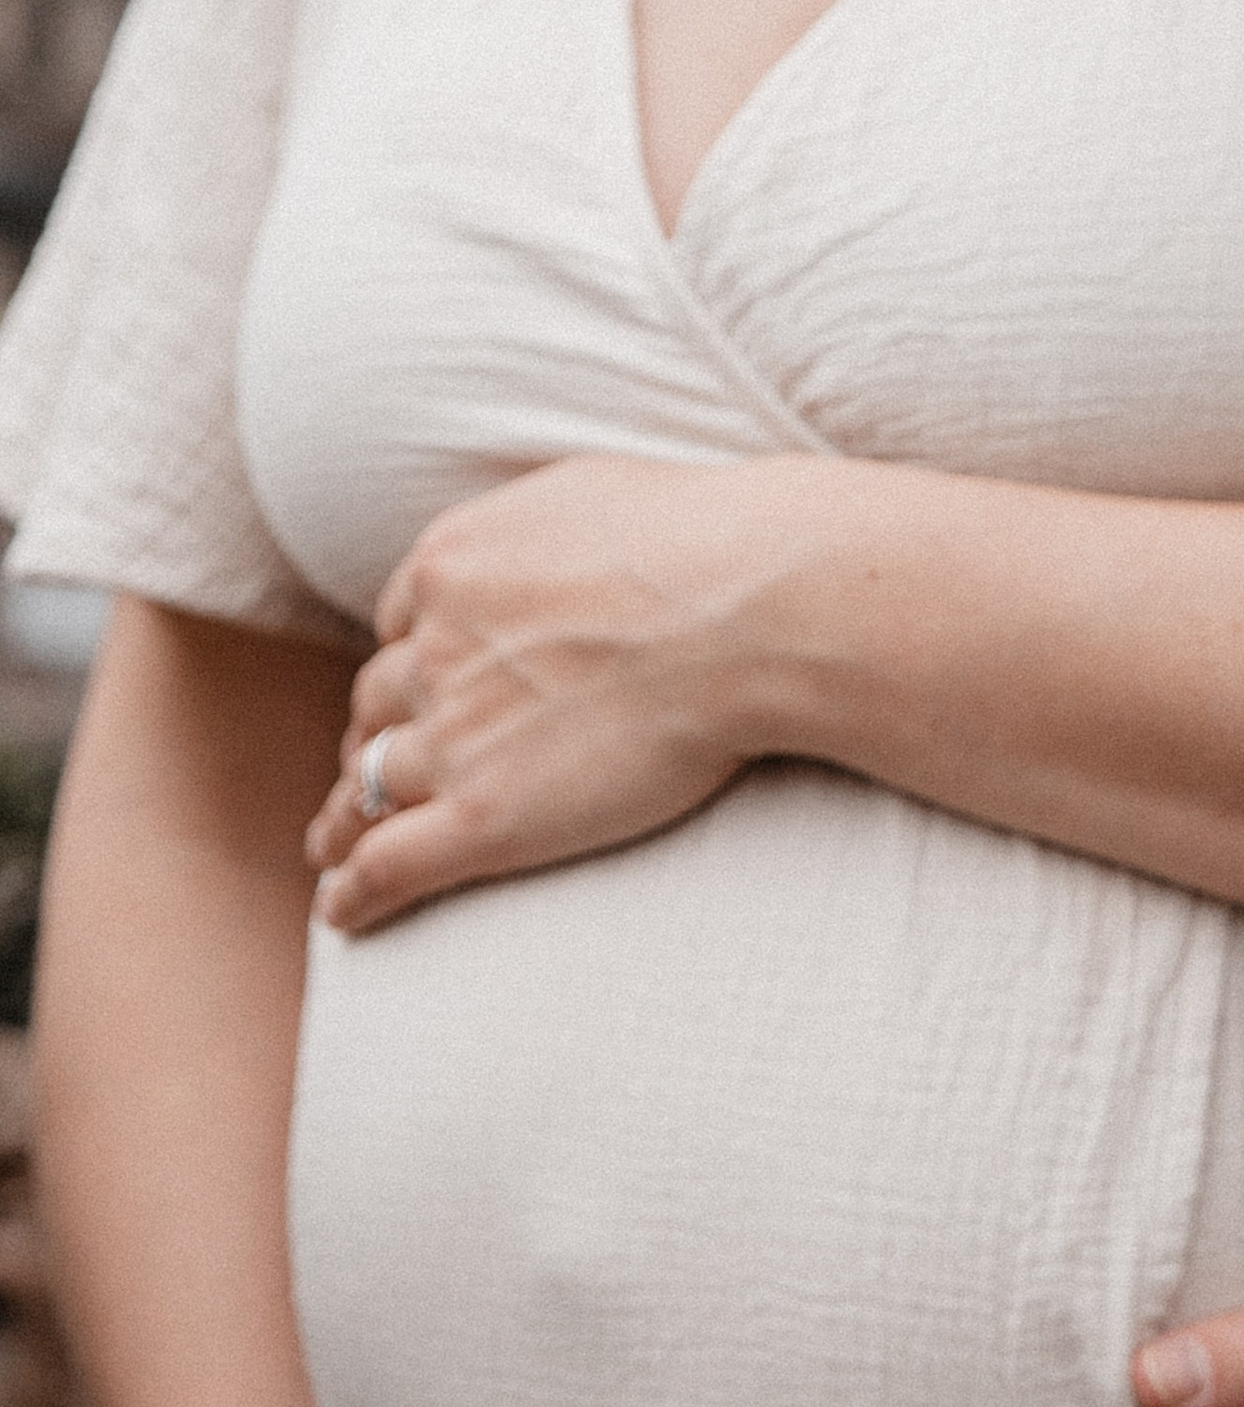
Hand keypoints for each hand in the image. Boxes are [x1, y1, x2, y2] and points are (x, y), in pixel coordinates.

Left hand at [307, 457, 822, 930]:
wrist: (747, 610)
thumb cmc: (701, 542)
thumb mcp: (588, 494)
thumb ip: (536, 523)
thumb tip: (545, 536)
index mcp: (451, 568)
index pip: (400, 626)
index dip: (405, 664)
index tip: (411, 692)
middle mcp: (434, 651)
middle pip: (378, 704)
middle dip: (372, 736)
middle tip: (371, 771)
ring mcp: (452, 737)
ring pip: (368, 785)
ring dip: (346, 817)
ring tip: (333, 846)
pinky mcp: (484, 816)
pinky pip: (389, 864)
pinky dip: (355, 893)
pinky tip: (342, 912)